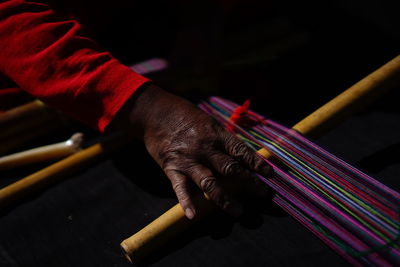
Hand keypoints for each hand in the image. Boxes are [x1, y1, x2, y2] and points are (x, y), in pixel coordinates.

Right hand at [113, 83, 271, 218]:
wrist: (155, 112)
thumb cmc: (186, 116)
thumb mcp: (208, 121)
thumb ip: (223, 139)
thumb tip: (242, 155)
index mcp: (216, 134)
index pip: (241, 151)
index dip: (257, 163)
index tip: (270, 175)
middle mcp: (205, 147)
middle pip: (231, 168)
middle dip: (249, 182)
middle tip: (263, 194)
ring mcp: (188, 159)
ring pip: (210, 182)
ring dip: (225, 199)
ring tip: (239, 212)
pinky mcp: (171, 167)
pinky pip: (180, 188)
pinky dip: (186, 202)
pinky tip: (192, 216)